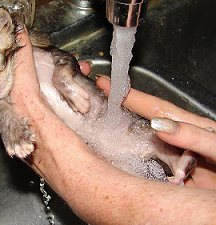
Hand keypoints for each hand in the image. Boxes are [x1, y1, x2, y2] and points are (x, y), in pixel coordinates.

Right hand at [79, 62, 215, 188]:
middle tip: (93, 107)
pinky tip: (116, 165)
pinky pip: (141, 170)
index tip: (106, 83)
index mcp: (187, 126)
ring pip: (137, 148)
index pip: (153, 106)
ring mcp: (166, 159)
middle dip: (116, 114)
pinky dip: (128, 167)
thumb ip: (193, 135)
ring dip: (119, 142)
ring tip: (98, 134)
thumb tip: (161, 125)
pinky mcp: (163, 178)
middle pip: (139, 125)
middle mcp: (172, 141)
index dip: (129, 95)